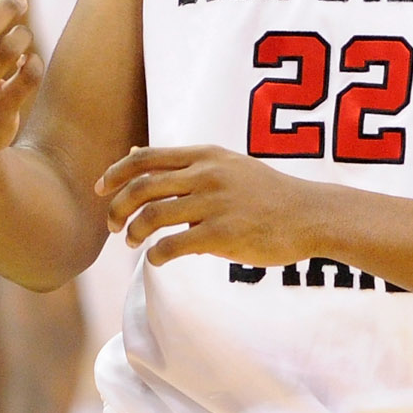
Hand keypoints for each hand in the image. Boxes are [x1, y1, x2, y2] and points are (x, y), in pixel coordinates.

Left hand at [98, 145, 334, 268]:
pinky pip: (173, 245)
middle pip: (141, 187)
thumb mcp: (226, 165)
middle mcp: (207, 175)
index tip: (101, 190)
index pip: (146, 158)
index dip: (116, 173)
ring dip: (134, 232)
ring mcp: (215, 204)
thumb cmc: (267, 193)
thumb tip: (135, 153)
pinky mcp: (223, 235)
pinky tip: (156, 259)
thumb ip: (183, 163)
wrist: (312, 215)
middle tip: (114, 226)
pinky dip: (156, 254)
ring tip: (132, 242)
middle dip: (118, 208)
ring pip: (152, 216)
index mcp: (206, 156)